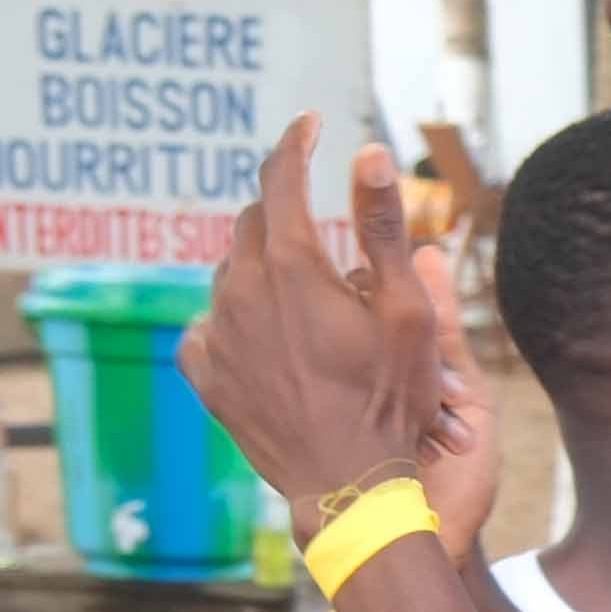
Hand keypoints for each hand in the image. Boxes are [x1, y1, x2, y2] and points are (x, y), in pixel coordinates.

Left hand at [188, 120, 487, 555]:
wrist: (349, 487)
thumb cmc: (390, 400)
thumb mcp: (405, 310)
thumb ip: (381, 225)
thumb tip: (368, 151)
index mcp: (290, 264)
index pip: (281, 176)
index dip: (296, 142)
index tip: (309, 125)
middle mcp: (240, 288)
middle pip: (254, 223)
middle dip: (284, 216)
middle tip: (319, 235)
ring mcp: (216, 332)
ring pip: (231, 274)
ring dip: (263, 273)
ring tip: (303, 302)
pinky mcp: (205, 372)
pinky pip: (208, 326)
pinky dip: (233, 321)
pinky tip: (263, 340)